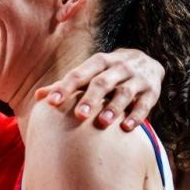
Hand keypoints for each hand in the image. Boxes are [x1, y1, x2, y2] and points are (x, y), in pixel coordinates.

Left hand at [35, 48, 163, 130]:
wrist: (148, 61)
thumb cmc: (107, 73)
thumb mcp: (90, 73)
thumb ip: (66, 85)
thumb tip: (37, 96)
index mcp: (99, 62)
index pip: (80, 74)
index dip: (65, 87)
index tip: (51, 102)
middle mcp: (119, 67)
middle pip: (102, 82)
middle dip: (91, 98)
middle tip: (79, 115)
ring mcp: (137, 79)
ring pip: (125, 92)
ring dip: (114, 107)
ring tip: (103, 122)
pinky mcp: (152, 92)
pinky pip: (144, 104)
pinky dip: (136, 116)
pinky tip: (126, 128)